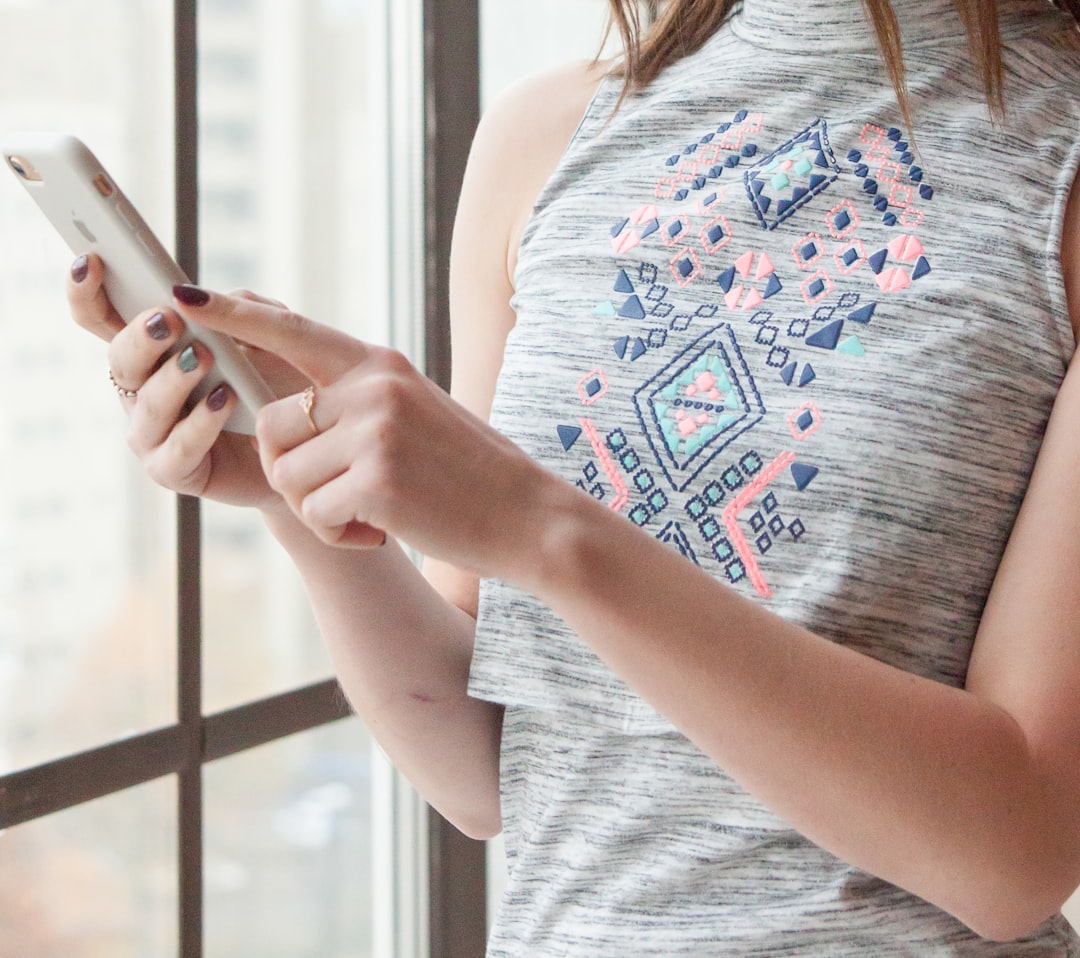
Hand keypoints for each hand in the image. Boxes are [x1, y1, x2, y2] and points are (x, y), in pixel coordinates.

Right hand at [65, 254, 304, 510]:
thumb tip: (195, 295)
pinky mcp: (176, 470)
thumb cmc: (282, 384)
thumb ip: (237, 309)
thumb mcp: (271, 334)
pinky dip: (200, 422)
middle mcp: (142, 389)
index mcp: (152, 349)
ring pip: (146, 404)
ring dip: (173, 378)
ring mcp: (154, 433)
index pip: (102, 317)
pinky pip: (177, 448)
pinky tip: (224, 400)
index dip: (85, 291)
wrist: (313, 444)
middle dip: (140, 338)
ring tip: (204, 357)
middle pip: (119, 360)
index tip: (89, 261)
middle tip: (170, 320)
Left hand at [169, 285, 553, 575]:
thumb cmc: (470, 471)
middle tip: (338, 494)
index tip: (184, 299)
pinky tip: (383, 531)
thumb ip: (357, 399)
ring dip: (319, 508)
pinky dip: (340, 535)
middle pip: (272, 424)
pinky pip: (313, 515)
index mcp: (381, 364)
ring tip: (371, 512)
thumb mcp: (417, 411)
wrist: (528, 515)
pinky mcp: (376, 480)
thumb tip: (286, 413)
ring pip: (288, 477)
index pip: (293, 331)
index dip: (235, 316)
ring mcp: (375, 431)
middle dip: (290, 470)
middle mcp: (373, 388)